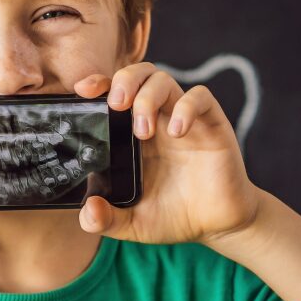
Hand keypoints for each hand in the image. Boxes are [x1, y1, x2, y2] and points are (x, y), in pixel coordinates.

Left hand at [72, 62, 261, 243]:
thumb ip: (106, 220)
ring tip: (143, 133)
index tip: (84, 91)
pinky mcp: (211, 125)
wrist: (217, 225)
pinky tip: (177, 132)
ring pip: (163, 80)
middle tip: (116, 106)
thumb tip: (87, 211)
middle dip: (124, 81)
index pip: (113, 93)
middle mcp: (157, 120)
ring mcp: (183, 120)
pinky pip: (200, 98)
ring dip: (148, 98)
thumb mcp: (133, 224)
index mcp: (132, 135)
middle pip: (138, 75)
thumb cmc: (174, 216)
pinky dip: (186, 108)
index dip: (99, 84)